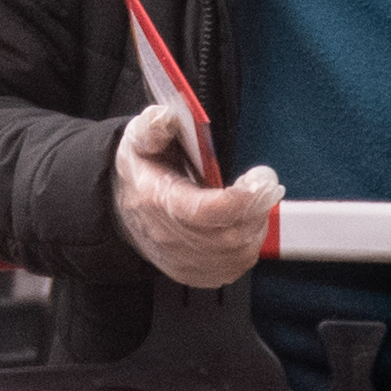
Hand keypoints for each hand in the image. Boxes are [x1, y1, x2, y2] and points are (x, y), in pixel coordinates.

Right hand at [111, 101, 280, 289]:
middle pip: (229, 236)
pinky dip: (249, 244)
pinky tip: (244, 224)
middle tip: (265, 184)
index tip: (259, 179)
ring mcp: (183, 260)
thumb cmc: (141, 171)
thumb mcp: (139, 139)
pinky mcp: (195, 273)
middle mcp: (169, 236)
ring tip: (254, 202)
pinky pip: (235, 267)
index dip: (241, 199)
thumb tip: (167, 116)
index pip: (206, 211)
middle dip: (257, 209)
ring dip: (256, 226)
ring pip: (238, 253)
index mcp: (156, 200)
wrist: (124, 208)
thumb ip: (154, 126)